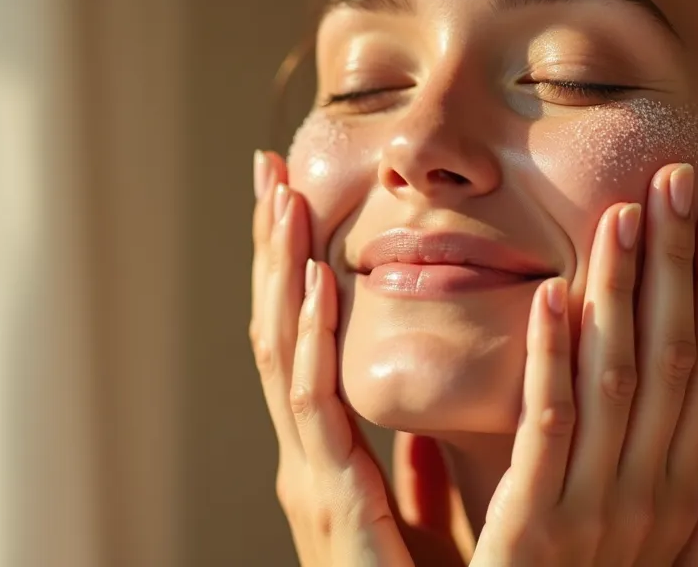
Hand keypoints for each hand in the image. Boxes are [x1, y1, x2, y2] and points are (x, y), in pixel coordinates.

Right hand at [250, 150, 419, 566]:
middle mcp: (307, 458)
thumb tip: (428, 446)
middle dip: (273, 252)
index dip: (297, 270)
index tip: (297, 202)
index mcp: (329, 458)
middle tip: (269, 170)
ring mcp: (308, 477)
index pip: (306, 342)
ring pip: (284, 355)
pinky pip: (316, 408)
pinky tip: (317, 283)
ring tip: (282, 199)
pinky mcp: (329, 501)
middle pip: (281, 332)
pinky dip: (311, 342)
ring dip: (282, 274)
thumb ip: (416, 483)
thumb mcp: (420, 528)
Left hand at [397, 163, 697, 566]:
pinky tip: (555, 295)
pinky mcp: (534, 527)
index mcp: (677, 490)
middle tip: (680, 180)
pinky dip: (554, 357)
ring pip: (618, 378)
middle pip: (673, 358)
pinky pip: (549, 427)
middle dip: (680, 266)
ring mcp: (597, 511)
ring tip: (625, 216)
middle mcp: (651, 493)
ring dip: (623, 291)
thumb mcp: (659, 554)